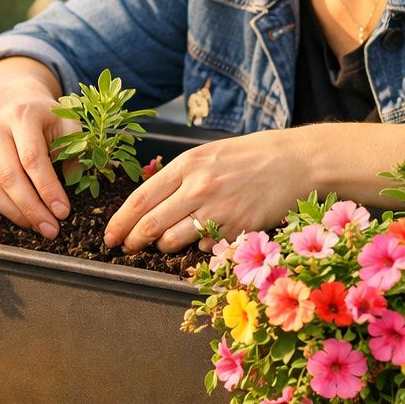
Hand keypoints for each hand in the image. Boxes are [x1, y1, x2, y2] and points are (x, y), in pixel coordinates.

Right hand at [0, 61, 73, 238]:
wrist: (18, 104)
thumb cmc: (48, 120)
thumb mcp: (69, 126)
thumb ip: (75, 151)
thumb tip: (74, 182)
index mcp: (22, 115)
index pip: (33, 158)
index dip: (48, 189)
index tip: (63, 212)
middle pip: (9, 176)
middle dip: (32, 208)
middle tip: (51, 229)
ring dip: (16, 214)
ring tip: (38, 227)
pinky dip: (3, 209)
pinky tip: (22, 217)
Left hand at [104, 132, 311, 252]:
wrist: (295, 162)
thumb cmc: (250, 157)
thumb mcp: (208, 155)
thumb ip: (179, 177)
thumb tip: (150, 204)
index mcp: (187, 165)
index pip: (140, 199)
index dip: (120, 222)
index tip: (109, 236)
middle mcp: (198, 187)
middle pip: (151, 225)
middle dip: (133, 241)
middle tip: (127, 248)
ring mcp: (218, 210)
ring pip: (173, 241)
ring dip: (163, 247)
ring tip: (166, 243)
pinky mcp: (237, 229)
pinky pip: (204, 248)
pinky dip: (198, 247)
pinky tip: (205, 237)